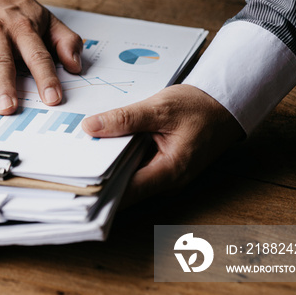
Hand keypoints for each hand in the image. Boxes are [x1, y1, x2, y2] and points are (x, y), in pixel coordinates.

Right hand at [0, 0, 82, 114]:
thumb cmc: (16, 12)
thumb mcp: (46, 19)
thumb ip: (65, 41)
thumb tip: (76, 66)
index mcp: (23, 28)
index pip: (37, 55)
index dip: (45, 77)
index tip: (53, 99)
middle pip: (1, 62)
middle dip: (4, 86)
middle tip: (8, 108)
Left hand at [81, 84, 244, 205]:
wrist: (227, 102)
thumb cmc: (201, 106)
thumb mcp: (161, 107)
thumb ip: (126, 119)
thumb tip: (91, 127)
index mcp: (169, 171)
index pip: (127, 191)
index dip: (100, 191)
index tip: (75, 187)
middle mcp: (166, 180)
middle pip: (124, 186)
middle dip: (98, 176)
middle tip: (68, 165)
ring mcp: (164, 174)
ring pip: (127, 175)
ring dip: (107, 164)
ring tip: (77, 152)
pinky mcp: (161, 164)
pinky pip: (134, 164)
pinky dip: (118, 155)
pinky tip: (100, 142)